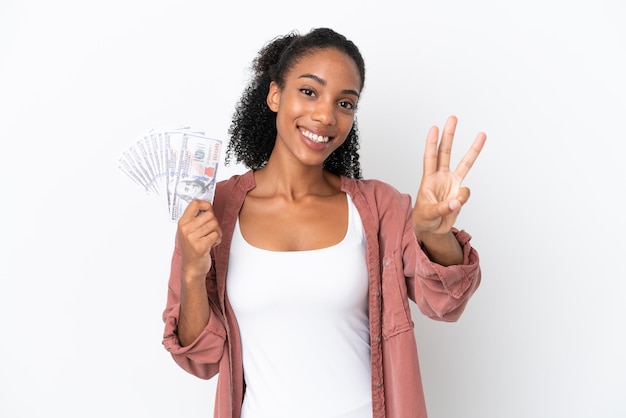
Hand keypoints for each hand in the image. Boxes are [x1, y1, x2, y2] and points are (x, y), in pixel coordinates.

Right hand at [177, 200, 222, 280]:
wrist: (192, 267)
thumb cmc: (192, 249)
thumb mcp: (188, 231)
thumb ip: (195, 219)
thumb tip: (207, 206)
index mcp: (182, 222)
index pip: (195, 204)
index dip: (206, 204)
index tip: (209, 209)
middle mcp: (185, 229)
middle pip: (209, 215)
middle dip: (215, 223)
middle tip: (211, 230)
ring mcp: (192, 238)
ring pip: (214, 225)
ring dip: (217, 232)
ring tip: (211, 238)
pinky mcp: (200, 246)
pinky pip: (216, 235)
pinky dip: (217, 240)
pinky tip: (211, 244)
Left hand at [412, 115, 485, 235]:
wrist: (432, 229)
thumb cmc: (424, 218)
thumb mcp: (428, 214)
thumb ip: (443, 208)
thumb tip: (457, 201)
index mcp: (428, 179)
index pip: (430, 157)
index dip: (431, 143)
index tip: (434, 128)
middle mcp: (441, 177)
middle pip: (445, 152)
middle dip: (449, 135)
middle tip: (453, 118)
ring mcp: (452, 184)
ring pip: (464, 164)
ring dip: (472, 150)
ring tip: (482, 134)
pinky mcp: (460, 193)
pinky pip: (466, 193)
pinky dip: (463, 198)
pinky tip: (455, 205)